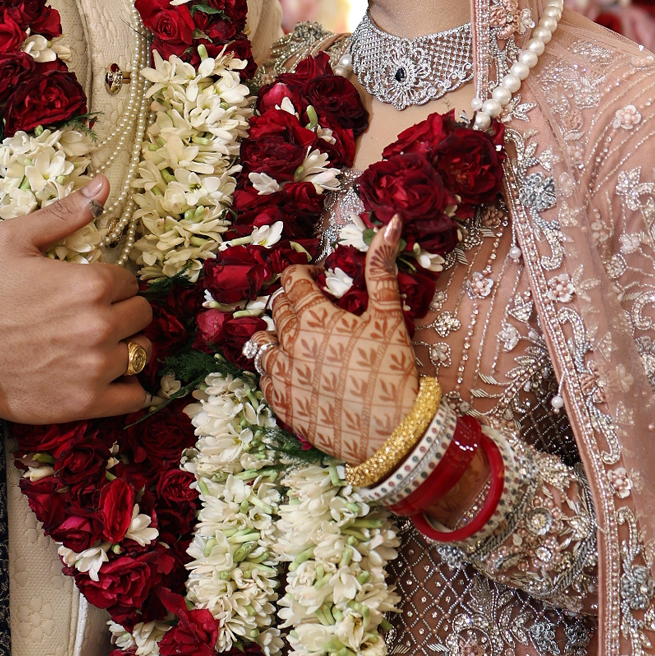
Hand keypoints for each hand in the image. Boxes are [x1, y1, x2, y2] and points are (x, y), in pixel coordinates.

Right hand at [0, 175, 153, 421]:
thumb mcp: (14, 240)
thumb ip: (64, 213)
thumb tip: (104, 185)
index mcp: (90, 283)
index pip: (129, 281)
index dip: (112, 285)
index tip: (89, 292)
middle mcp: (101, 324)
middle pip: (141, 315)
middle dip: (122, 313)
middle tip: (93, 318)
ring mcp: (96, 366)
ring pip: (141, 352)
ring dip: (126, 348)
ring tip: (99, 347)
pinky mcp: (87, 401)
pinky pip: (134, 397)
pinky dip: (128, 388)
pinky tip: (110, 379)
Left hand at [257, 216, 419, 464]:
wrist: (389, 433)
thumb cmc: (391, 372)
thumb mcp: (389, 316)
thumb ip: (382, 268)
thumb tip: (392, 222)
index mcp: (312, 317)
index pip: (292, 280)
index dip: (304, 273)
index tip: (317, 278)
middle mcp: (288, 344)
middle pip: (277, 309)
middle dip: (293, 302)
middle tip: (315, 309)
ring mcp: (280, 376)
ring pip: (262, 343)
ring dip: (277, 335)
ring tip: (301, 339)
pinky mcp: (280, 404)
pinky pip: (264, 377)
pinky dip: (276, 369)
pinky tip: (297, 371)